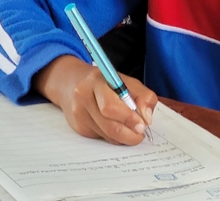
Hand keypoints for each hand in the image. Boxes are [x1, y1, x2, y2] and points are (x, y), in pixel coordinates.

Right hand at [37, 56, 156, 145]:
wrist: (73, 83)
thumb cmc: (105, 84)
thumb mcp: (127, 81)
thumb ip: (143, 96)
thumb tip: (146, 118)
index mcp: (96, 82)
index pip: (111, 106)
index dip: (129, 119)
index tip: (142, 124)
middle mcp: (83, 97)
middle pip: (110, 126)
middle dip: (130, 133)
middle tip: (140, 132)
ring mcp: (79, 114)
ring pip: (108, 136)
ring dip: (124, 137)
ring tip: (130, 129)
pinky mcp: (79, 127)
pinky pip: (102, 139)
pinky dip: (114, 137)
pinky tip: (115, 126)